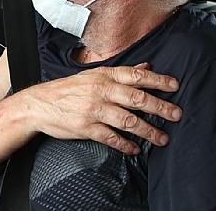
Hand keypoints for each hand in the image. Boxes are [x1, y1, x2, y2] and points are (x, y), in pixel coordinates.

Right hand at [17, 63, 180, 154]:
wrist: (39, 104)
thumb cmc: (68, 89)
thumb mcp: (93, 75)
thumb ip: (121, 73)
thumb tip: (146, 66)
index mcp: (104, 75)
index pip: (137, 76)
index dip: (158, 81)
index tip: (175, 86)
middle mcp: (101, 90)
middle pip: (138, 98)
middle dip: (161, 107)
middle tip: (177, 114)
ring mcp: (94, 109)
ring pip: (128, 121)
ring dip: (148, 130)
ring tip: (162, 138)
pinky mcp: (86, 127)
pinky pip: (111, 138)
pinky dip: (126, 145)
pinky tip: (135, 149)